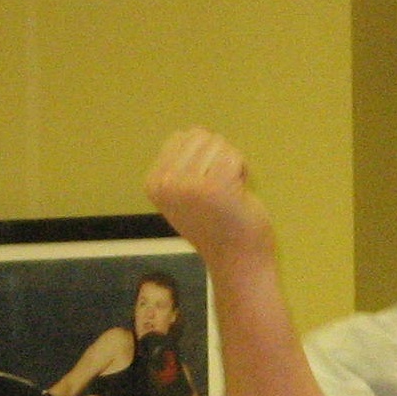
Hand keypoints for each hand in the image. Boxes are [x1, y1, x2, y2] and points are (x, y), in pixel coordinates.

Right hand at [146, 128, 275, 274]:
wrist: (238, 262)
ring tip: (228, 195)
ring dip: (231, 165)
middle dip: (217, 159)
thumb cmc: (219, 226)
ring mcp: (188, 186)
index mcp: (153, 183)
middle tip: (220, 193)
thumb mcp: (184, 194)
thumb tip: (191, 133)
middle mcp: (165, 184)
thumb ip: (180, 165)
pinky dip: (243, 171)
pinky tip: (239, 195)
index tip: (204, 189)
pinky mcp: (215, 187)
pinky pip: (233, 156)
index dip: (203, 157)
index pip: (181, 138)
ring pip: (218, 143)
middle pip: (199, 136)